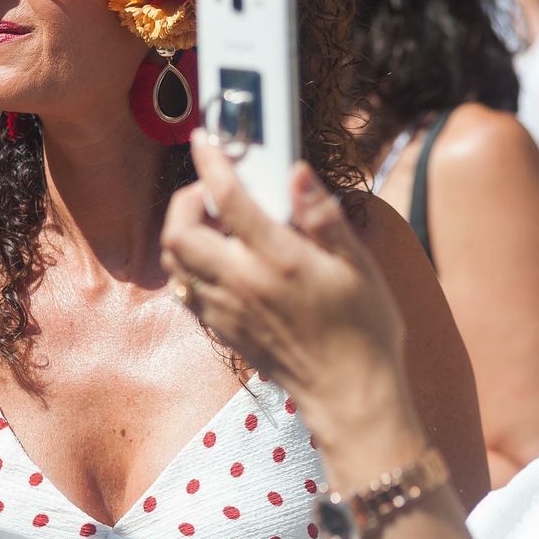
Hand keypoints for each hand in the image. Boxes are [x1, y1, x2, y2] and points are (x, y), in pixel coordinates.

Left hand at [159, 132, 406, 419]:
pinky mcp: (222, 331)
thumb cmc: (364, 329)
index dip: (212, 163)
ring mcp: (226, 311)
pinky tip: (220, 262)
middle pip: (179, 232)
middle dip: (186, 201)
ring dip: (184, 234)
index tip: (206, 141)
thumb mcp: (357, 265)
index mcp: (277, 261)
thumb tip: (296, 172)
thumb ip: (322, 216)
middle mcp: (242, 285)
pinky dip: (190, 267)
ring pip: (175, 262)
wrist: (351, 396)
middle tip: (212, 192)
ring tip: (216, 225)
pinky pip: (187, 291)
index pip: (228, 200)